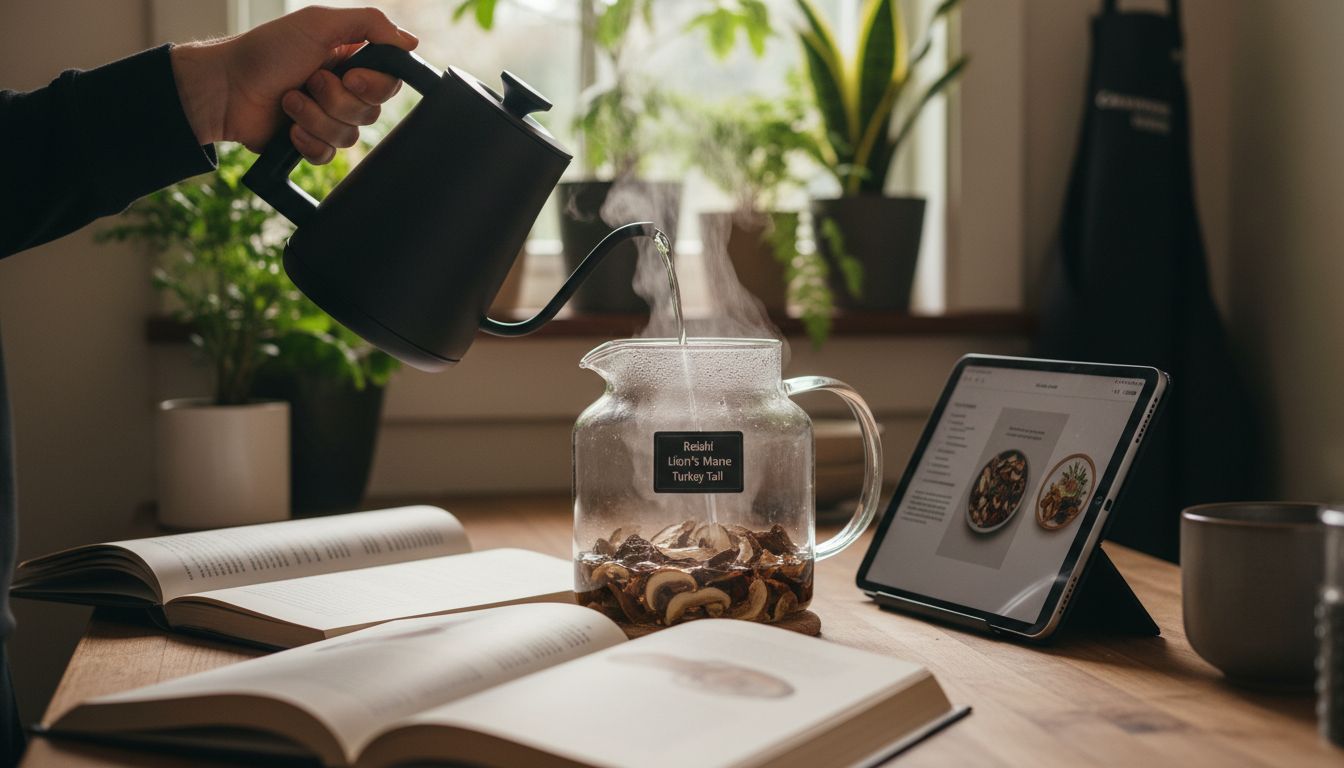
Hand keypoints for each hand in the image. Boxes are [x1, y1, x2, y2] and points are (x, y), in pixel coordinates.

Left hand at [170, 6, 418, 162]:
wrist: (226, 87)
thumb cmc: (267, 50)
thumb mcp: (319, 22)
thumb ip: (370, 24)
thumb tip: (411, 42)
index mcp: (350, 59)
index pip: (389, 81)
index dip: (375, 85)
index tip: (351, 77)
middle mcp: (342, 89)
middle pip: (372, 111)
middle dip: (337, 99)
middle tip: (309, 80)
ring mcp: (326, 117)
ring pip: (350, 135)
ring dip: (316, 117)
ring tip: (289, 101)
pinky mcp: (309, 142)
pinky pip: (329, 155)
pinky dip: (307, 141)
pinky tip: (289, 129)